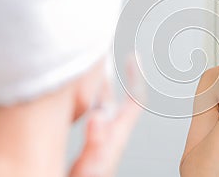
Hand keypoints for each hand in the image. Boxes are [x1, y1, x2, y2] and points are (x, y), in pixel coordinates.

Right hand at [69, 55, 143, 176]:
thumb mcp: (92, 164)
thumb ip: (95, 141)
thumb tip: (98, 117)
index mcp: (118, 132)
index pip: (135, 100)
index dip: (136, 78)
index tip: (134, 58)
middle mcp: (112, 128)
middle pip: (115, 95)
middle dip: (113, 74)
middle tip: (106, 54)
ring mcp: (102, 131)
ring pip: (102, 100)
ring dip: (100, 82)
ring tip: (95, 66)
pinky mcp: (92, 135)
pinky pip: (92, 109)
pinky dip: (90, 96)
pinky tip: (82, 91)